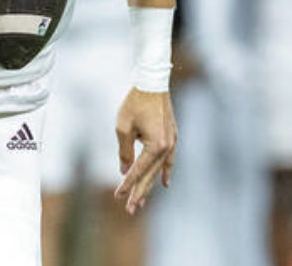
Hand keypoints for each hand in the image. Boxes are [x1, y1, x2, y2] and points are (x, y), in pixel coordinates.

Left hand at [114, 88, 176, 214]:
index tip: (118, 196)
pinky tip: (164, 183)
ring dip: (150, 185)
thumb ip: (124, 151)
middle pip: (151, 175)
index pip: (139, 170)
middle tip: (130, 209)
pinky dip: (165, 171)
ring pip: (159, 169)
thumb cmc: (135, 103)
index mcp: (156, 145)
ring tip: (142, 200)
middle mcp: (167, 146)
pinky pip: (170, 159)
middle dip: (139, 192)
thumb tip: (124, 170)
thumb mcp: (123, 127)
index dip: (127, 185)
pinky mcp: (173, 136)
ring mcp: (172, 142)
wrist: (153, 82)